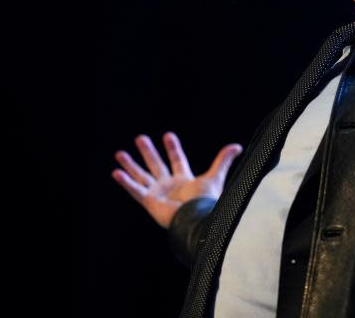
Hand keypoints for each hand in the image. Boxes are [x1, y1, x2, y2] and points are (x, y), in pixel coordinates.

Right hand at [111, 132, 243, 228]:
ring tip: (120, 153)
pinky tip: (116, 172)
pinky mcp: (149, 202)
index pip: (177, 160)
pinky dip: (125, 182)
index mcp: (184, 180)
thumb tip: (238, 146)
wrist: (197, 219)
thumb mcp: (215, 177)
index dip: (172, 148)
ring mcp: (158, 194)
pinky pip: (135, 190)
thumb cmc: (206, 201)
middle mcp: (169, 186)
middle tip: (141, 138)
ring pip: (141, 176)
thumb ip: (223, 160)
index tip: (167, 135)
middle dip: (148, 151)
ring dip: (131, 165)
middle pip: (156, 165)